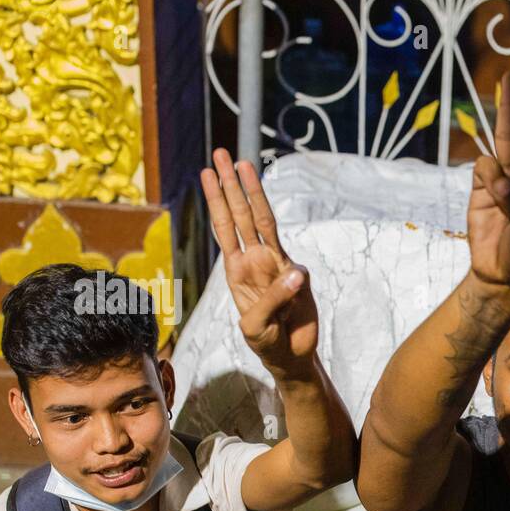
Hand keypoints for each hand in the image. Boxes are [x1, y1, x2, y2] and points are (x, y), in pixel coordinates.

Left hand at [201, 149, 318, 380]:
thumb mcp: (257, 326)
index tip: (209, 172)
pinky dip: (293, 275)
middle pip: (242, 213)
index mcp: (236, 270)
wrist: (290, 357)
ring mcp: (278, 266)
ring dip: (254, 193)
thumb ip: (273, 299)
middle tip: (222, 153)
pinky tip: (293, 286)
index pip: (225, 227)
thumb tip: (296, 272)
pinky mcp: (300, 280)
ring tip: (244, 163)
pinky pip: (296, 269)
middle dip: (231, 183)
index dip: (217, 200)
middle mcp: (255, 260)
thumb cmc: (266, 341)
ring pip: (265, 223)